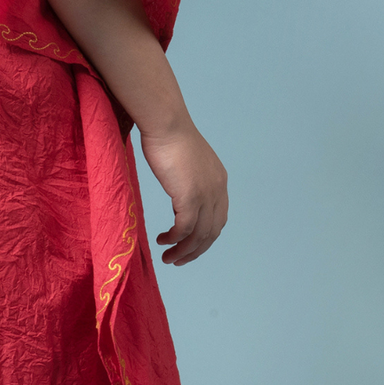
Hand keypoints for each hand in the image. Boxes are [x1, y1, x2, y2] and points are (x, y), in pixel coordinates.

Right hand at [139, 122, 227, 265]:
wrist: (166, 124)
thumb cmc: (169, 136)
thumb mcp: (186, 161)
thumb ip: (188, 179)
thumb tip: (178, 191)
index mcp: (219, 181)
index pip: (218, 219)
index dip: (205, 236)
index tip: (189, 244)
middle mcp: (217, 190)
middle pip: (211, 232)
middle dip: (196, 250)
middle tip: (178, 259)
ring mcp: (205, 194)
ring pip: (199, 235)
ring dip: (184, 250)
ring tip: (168, 258)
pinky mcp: (190, 197)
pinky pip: (184, 228)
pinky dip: (175, 239)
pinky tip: (164, 240)